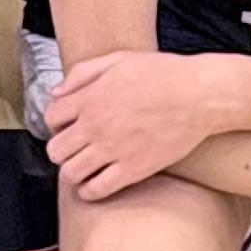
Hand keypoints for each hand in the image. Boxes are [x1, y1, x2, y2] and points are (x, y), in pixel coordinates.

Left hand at [42, 48, 228, 199]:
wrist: (199, 95)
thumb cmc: (163, 74)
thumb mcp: (118, 59)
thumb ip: (83, 73)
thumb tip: (57, 93)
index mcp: (90, 97)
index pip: (50, 117)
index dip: (56, 123)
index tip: (67, 126)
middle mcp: (96, 125)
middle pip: (56, 150)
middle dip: (61, 150)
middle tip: (74, 149)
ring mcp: (113, 150)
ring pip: (71, 173)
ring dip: (73, 172)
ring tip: (83, 168)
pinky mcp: (133, 170)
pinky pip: (97, 190)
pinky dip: (89, 191)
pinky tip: (95, 184)